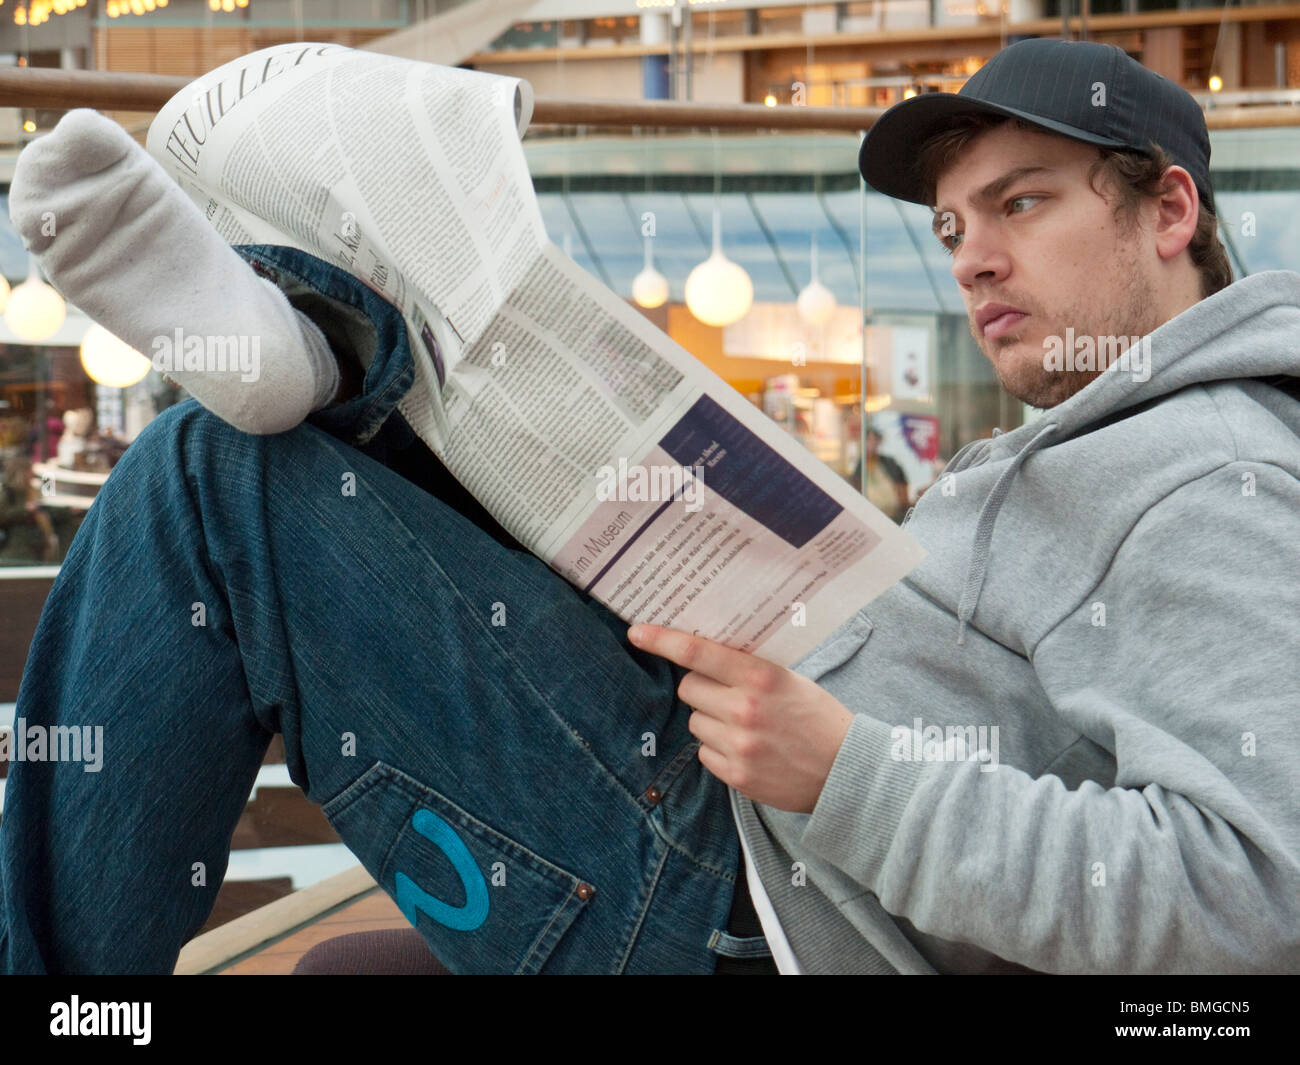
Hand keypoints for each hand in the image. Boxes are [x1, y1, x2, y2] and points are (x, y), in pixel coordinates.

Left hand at [627, 623, 853, 812]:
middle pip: (688, 687)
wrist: (846, 770)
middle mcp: (744, 709)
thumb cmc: (817, 717)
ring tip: (745, 725)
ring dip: (710, 719)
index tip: (637, 632)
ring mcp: (738, 745)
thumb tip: (702, 654)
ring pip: (695, 721)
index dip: (662, 640)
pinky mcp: (736, 775)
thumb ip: (746, 668)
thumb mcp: (788, 678)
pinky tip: (748, 749)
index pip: (697, 652)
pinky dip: (719, 749)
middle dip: (700, 687)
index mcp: (759, 677)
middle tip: (728, 693)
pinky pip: (704, 753)